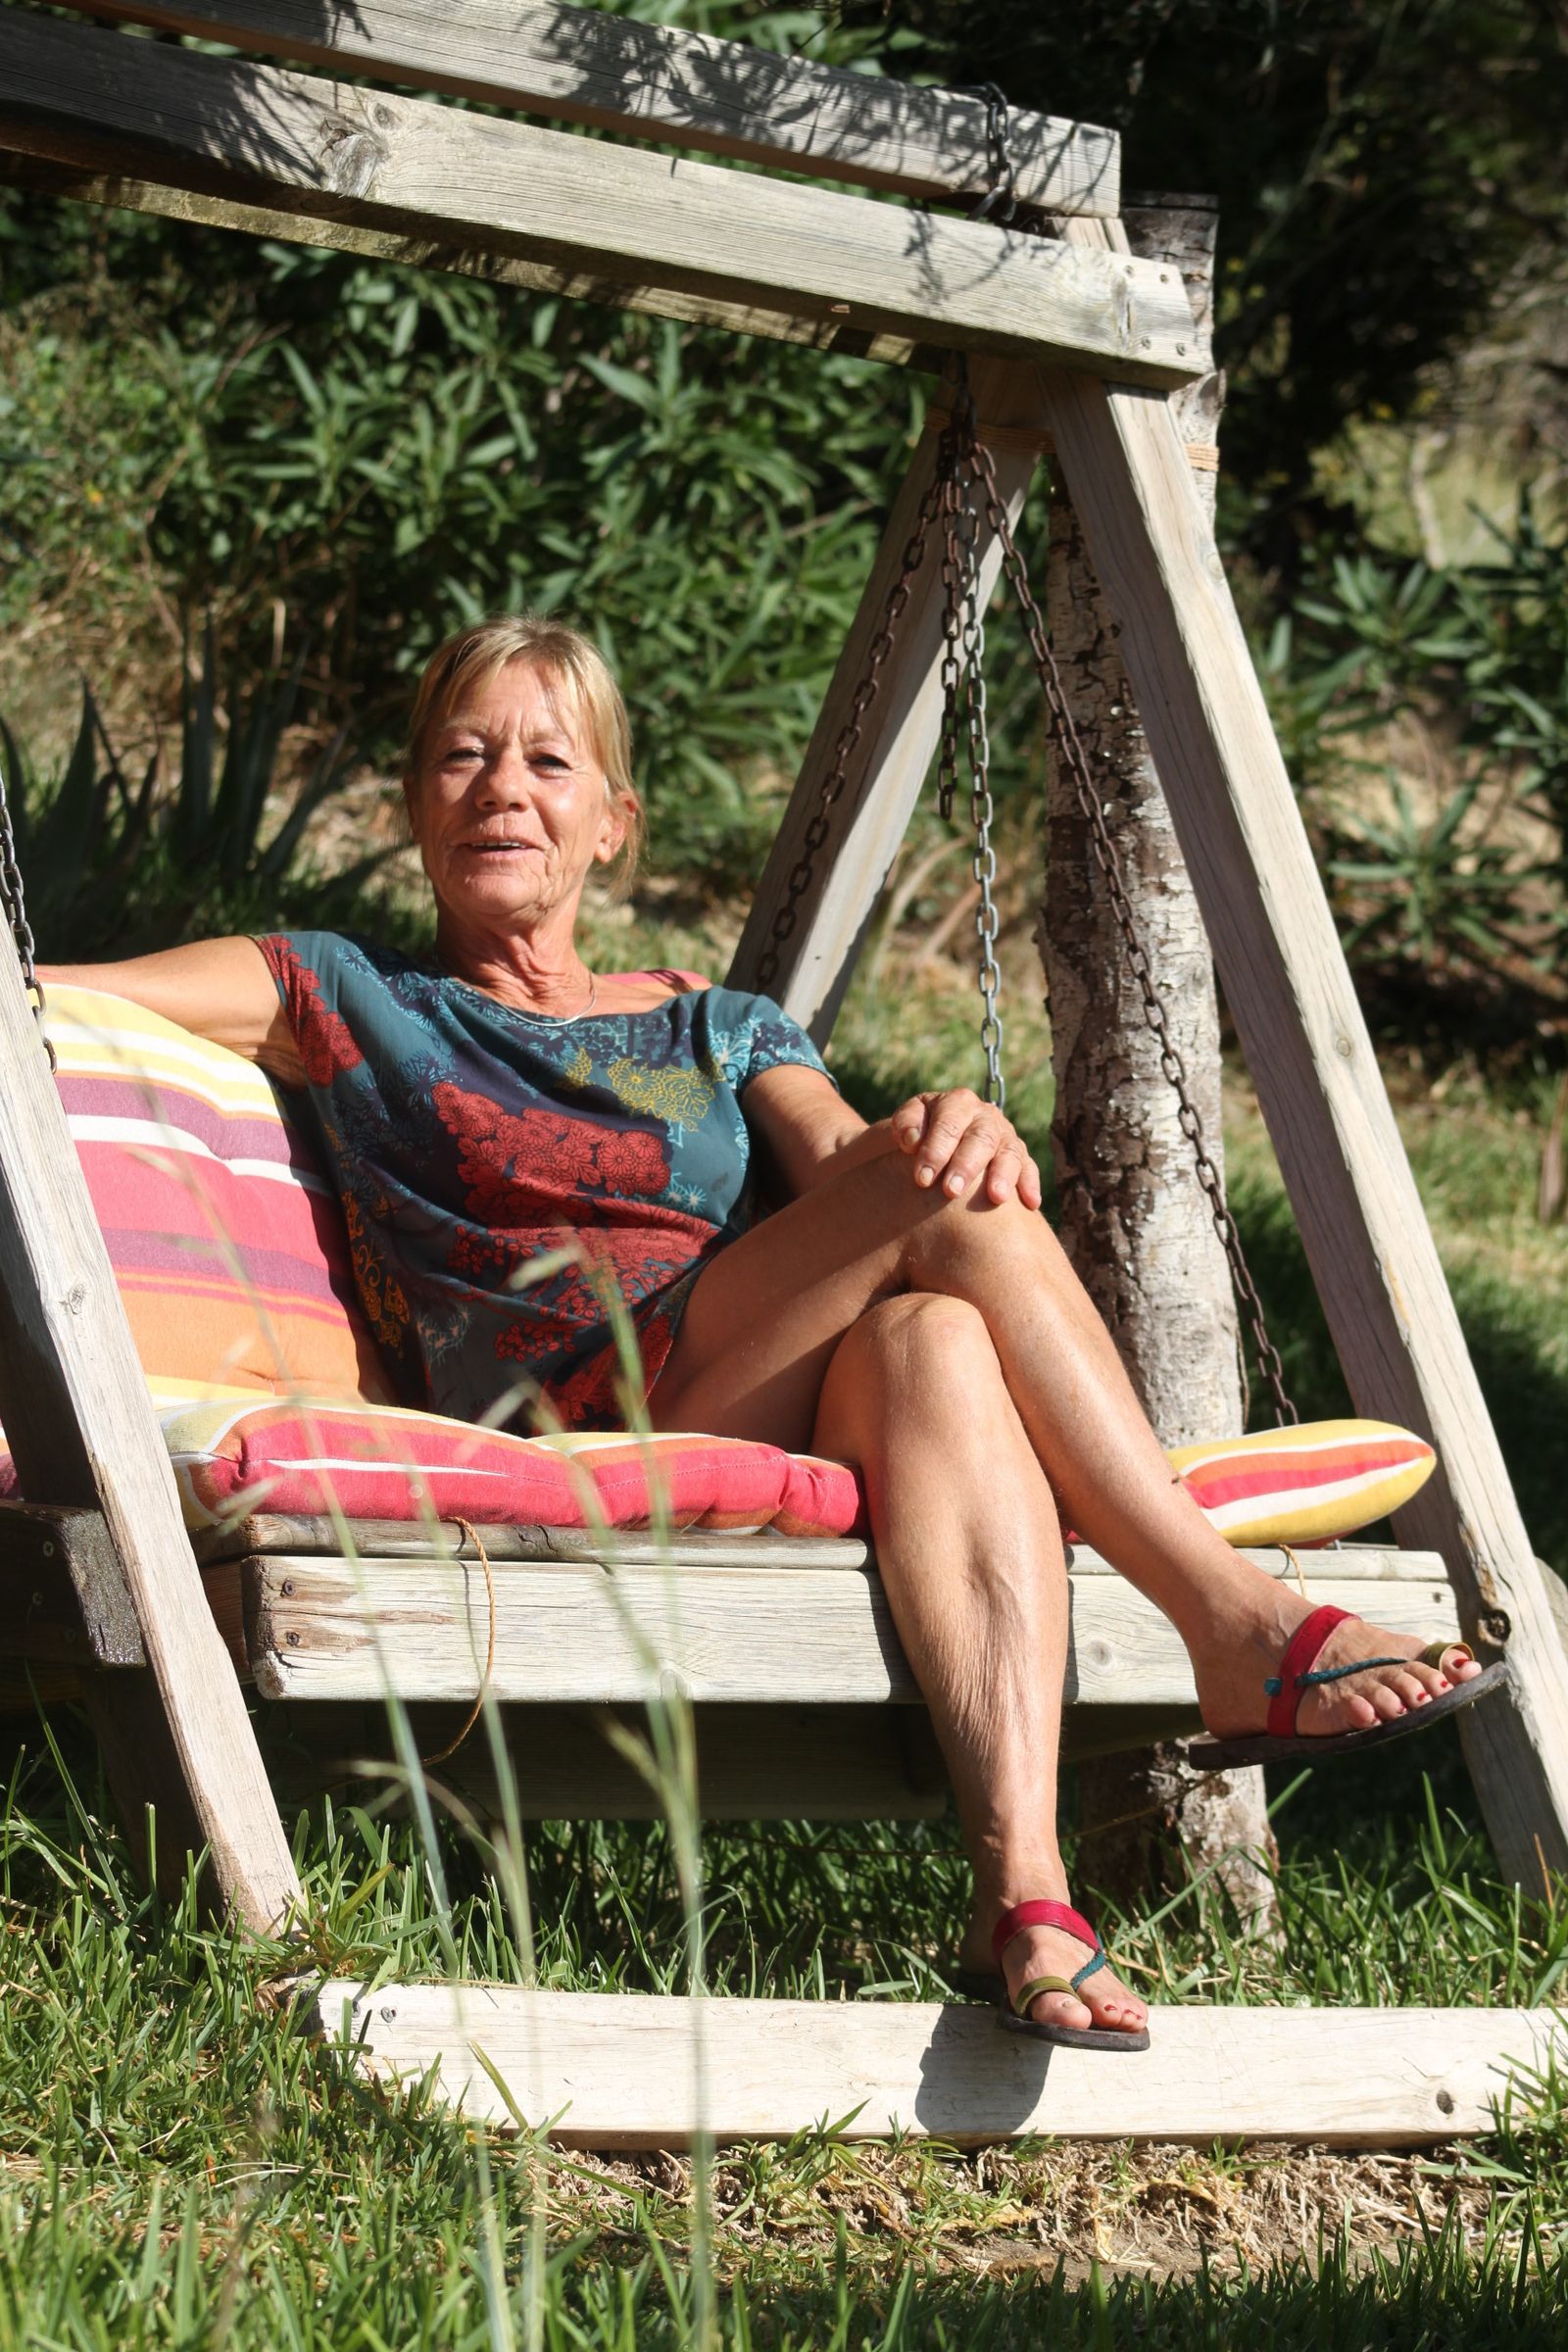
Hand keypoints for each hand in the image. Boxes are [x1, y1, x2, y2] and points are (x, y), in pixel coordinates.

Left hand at [889, 1089, 1042, 1208]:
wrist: (933, 1145)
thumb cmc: (916, 1139)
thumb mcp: (903, 1126)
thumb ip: (904, 1125)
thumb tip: (912, 1139)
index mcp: (955, 1103)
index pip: (947, 1123)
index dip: (935, 1150)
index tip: (922, 1179)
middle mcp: (984, 1115)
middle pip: (980, 1136)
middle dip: (966, 1164)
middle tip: (951, 1191)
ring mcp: (1004, 1135)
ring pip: (1009, 1151)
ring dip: (1003, 1174)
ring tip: (996, 1197)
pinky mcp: (1018, 1156)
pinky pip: (1028, 1167)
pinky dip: (1029, 1183)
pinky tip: (1031, 1202)